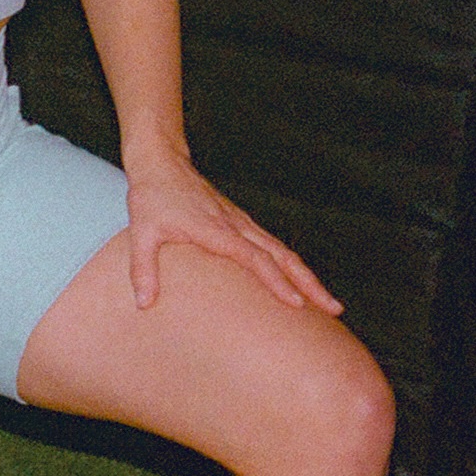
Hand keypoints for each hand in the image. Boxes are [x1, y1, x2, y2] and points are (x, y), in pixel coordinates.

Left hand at [121, 152, 341, 315]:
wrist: (163, 165)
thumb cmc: (152, 199)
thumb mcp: (141, 233)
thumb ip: (142, 269)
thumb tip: (144, 305)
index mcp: (217, 230)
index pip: (256, 258)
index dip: (277, 282)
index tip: (297, 304)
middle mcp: (238, 227)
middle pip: (283, 257)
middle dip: (310, 284)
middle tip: (334, 310)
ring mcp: (243, 224)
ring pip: (284, 252)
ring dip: (308, 277)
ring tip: (330, 304)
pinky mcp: (242, 224)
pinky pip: (274, 247)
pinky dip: (293, 267)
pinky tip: (302, 283)